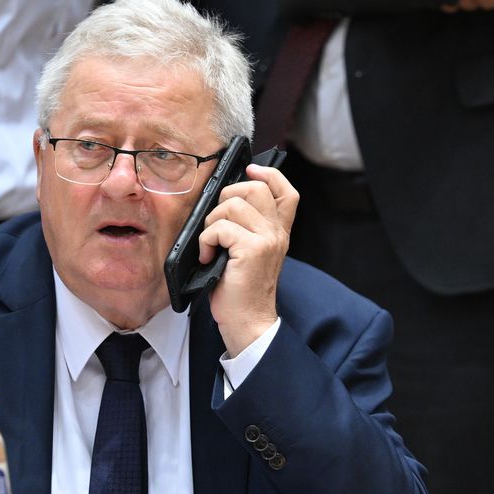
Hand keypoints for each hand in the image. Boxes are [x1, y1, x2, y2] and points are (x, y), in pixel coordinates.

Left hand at [198, 164, 298, 356]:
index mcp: (279, 232)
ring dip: (212, 222)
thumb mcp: (251, 254)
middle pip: (254, 188)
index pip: (286, 191)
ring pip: (232, 205)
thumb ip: (249, 229)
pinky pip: (220, 227)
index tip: (251, 172)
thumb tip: (225, 202)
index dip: (269, 175)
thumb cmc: (243, 290)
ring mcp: (266, 240)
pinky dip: (206, 240)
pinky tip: (208, 257)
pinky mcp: (251, 250)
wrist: (248, 321)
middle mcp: (277, 233)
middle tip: (217, 222)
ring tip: (212, 244)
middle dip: (226, 197)